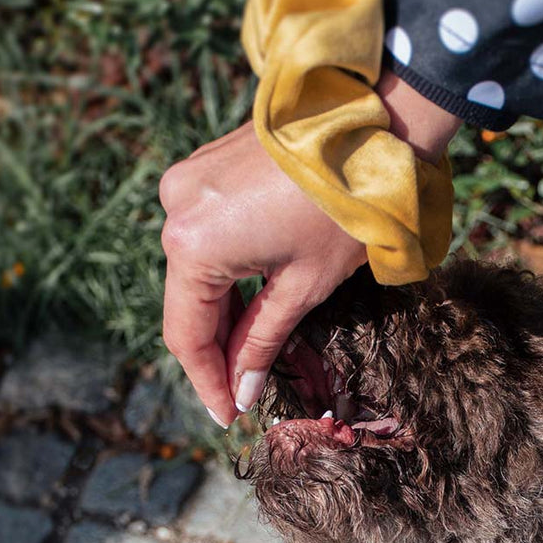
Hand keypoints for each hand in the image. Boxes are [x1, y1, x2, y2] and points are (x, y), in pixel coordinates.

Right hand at [158, 121, 366, 425]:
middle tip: (243, 395)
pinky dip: (228, 278)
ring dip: (223, 318)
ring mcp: (187, 185)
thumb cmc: (343, 211)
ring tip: (252, 360)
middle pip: (188, 304)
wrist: (367, 127)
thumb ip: (262, 341)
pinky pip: (207, 240)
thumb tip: (241, 390)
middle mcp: (175, 212)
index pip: (187, 335)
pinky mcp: (206, 172)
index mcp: (194, 246)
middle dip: (217, 353)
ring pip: (197, 273)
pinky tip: (251, 309)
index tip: (228, 416)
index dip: (207, 382)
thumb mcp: (304, 287)